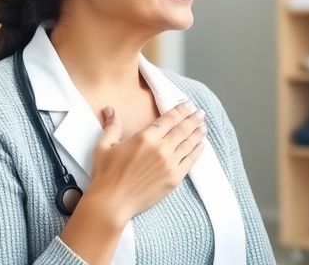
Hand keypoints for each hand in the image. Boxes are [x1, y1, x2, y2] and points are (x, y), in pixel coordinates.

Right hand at [89, 101, 206, 221]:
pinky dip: (197, 152)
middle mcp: (161, 148)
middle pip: (182, 129)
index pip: (169, 119)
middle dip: (193, 119)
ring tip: (203, 127)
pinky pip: (190, 161)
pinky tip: (201, 146)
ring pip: (189, 144)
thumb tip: (110, 110)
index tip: (187, 104)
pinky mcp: (174, 179)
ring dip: (198, 133)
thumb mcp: (104, 146)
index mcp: (146, 137)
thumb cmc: (106, 175)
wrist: (112, 203)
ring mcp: (170, 164)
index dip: (180, 110)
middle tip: (200, 113)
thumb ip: (112, 126)